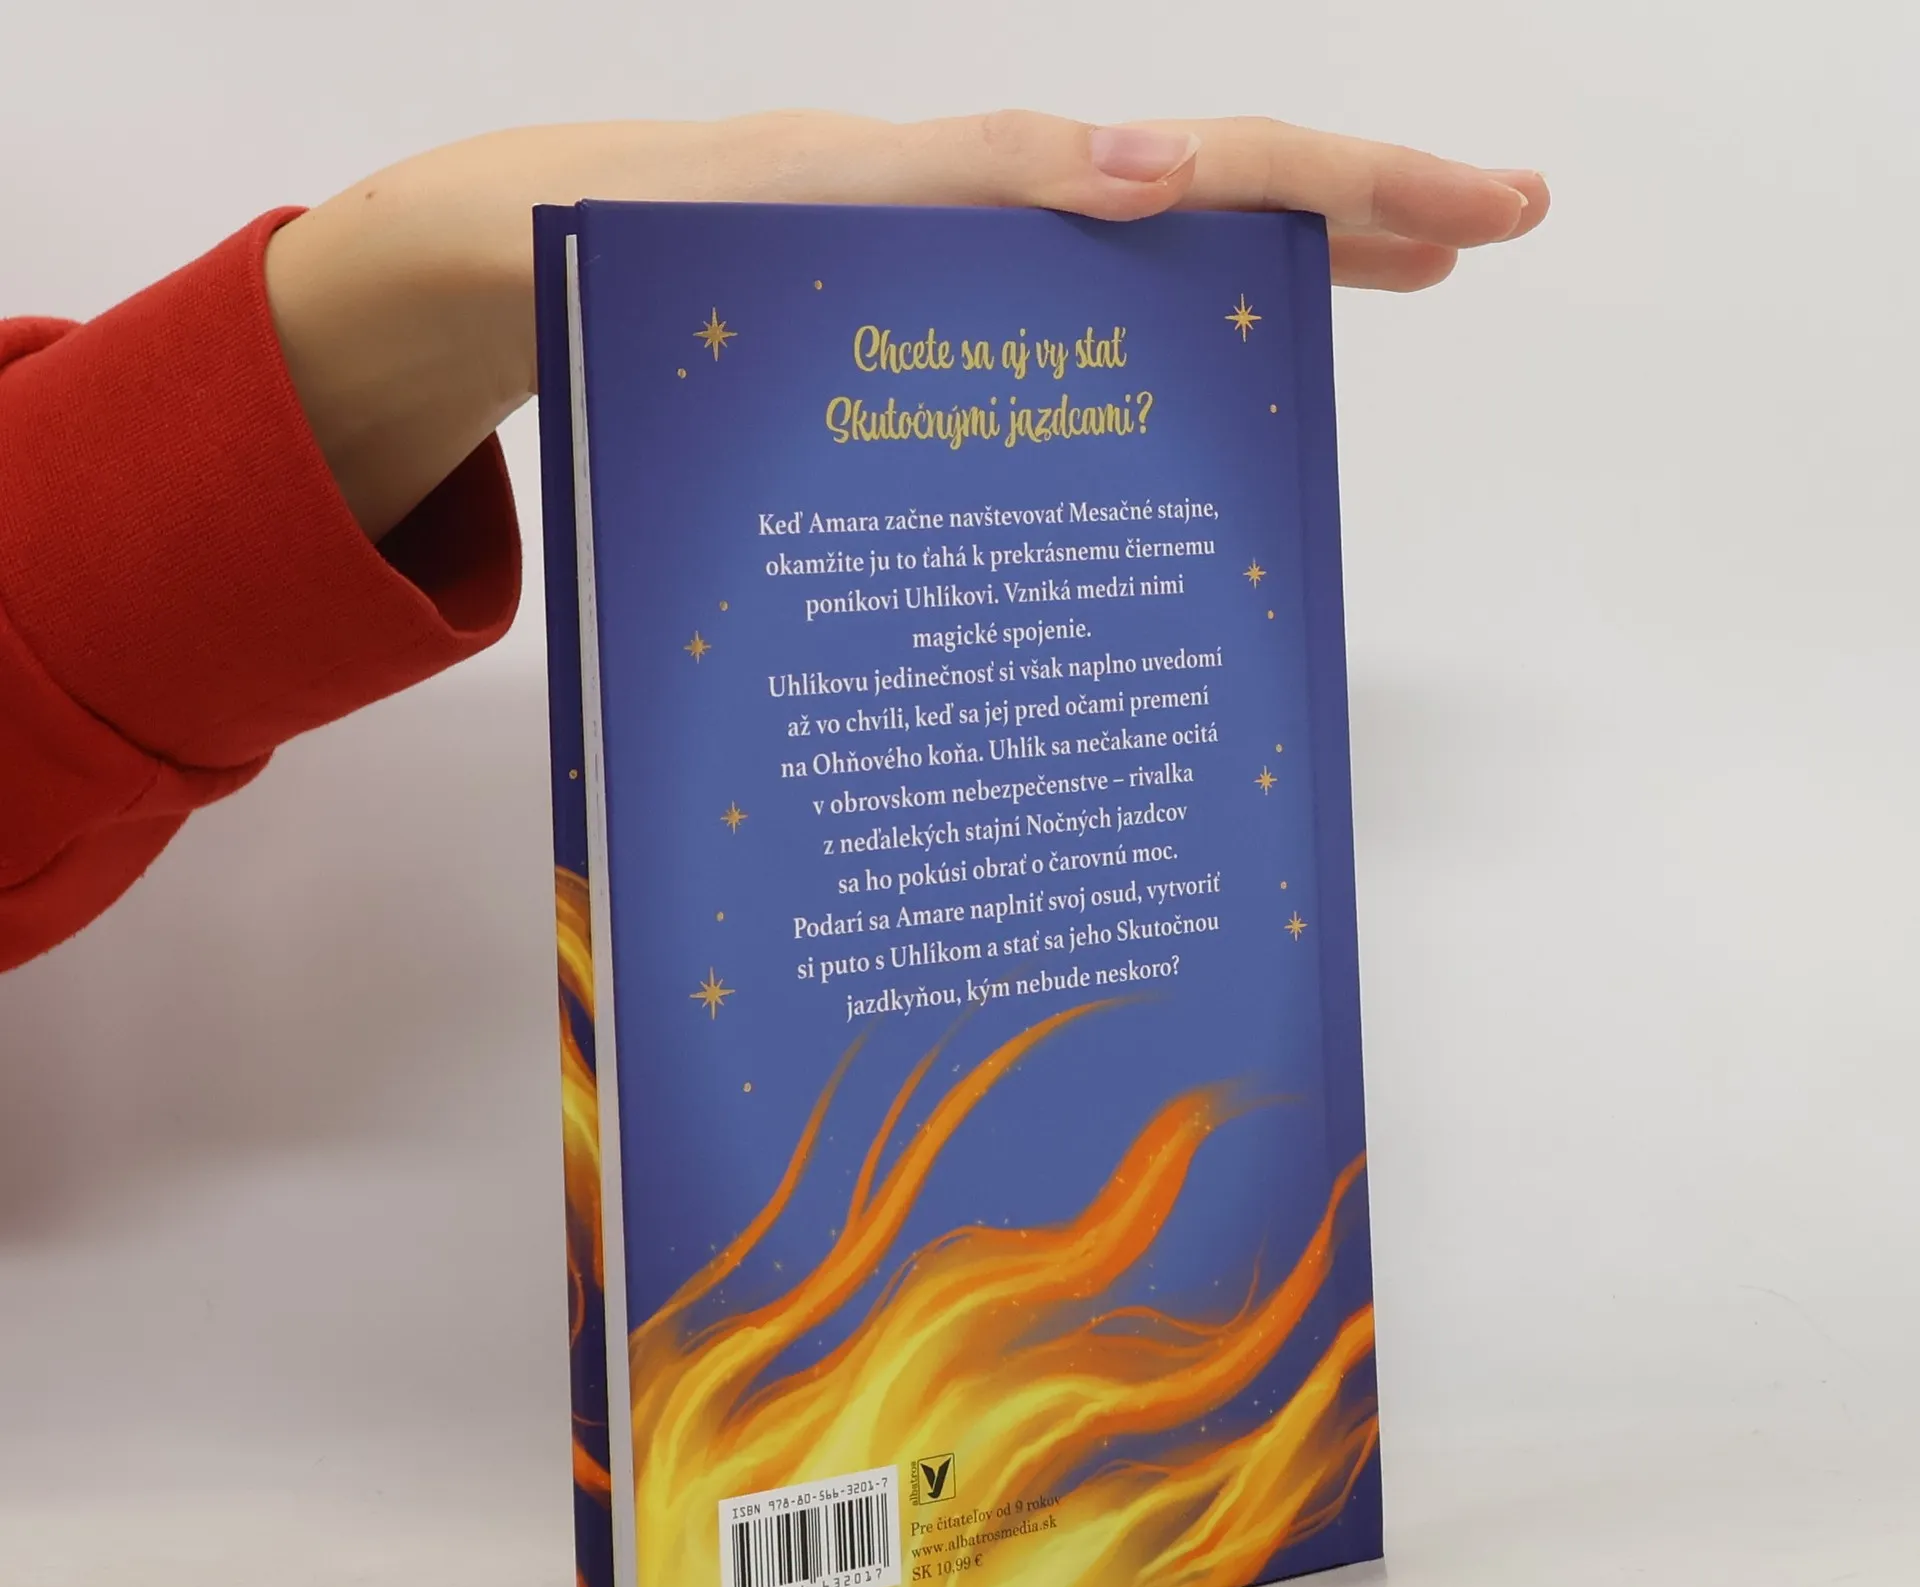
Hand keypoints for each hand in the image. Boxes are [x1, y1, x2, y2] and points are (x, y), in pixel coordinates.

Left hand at [266, 112, 1548, 540]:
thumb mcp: (796, 203)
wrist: (538, 279)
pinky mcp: (937, 346)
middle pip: (1214, 202)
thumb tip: (1161, 170)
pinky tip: (1194, 402)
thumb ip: (968, 178)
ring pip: (1157, 271)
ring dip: (1277, 276)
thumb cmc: (643, 246)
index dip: (1349, 188)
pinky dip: (1155, 359)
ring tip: (1393, 289)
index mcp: (988, 190)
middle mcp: (999, 231)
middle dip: (1355, 210)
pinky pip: (1073, 341)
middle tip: (1491, 230)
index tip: (1476, 213)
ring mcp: (976, 288)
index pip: (1209, 169)